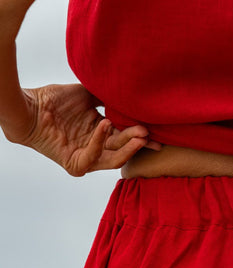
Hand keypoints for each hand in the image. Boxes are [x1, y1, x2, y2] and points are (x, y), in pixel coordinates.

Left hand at [2, 82, 162, 175]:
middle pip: (121, 149)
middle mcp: (95, 148)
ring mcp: (86, 158)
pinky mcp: (75, 165)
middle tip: (147, 132)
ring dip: (126, 148)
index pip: (125, 138)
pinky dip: (98, 141)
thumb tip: (128, 92)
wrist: (30, 107)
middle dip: (136, 142)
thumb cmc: (54, 100)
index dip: (140, 137)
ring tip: (139, 136)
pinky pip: (92, 156)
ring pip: (112, 159)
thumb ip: (106, 96)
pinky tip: (105, 125)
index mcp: (100, 134)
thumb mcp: (87, 94)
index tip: (157, 133)